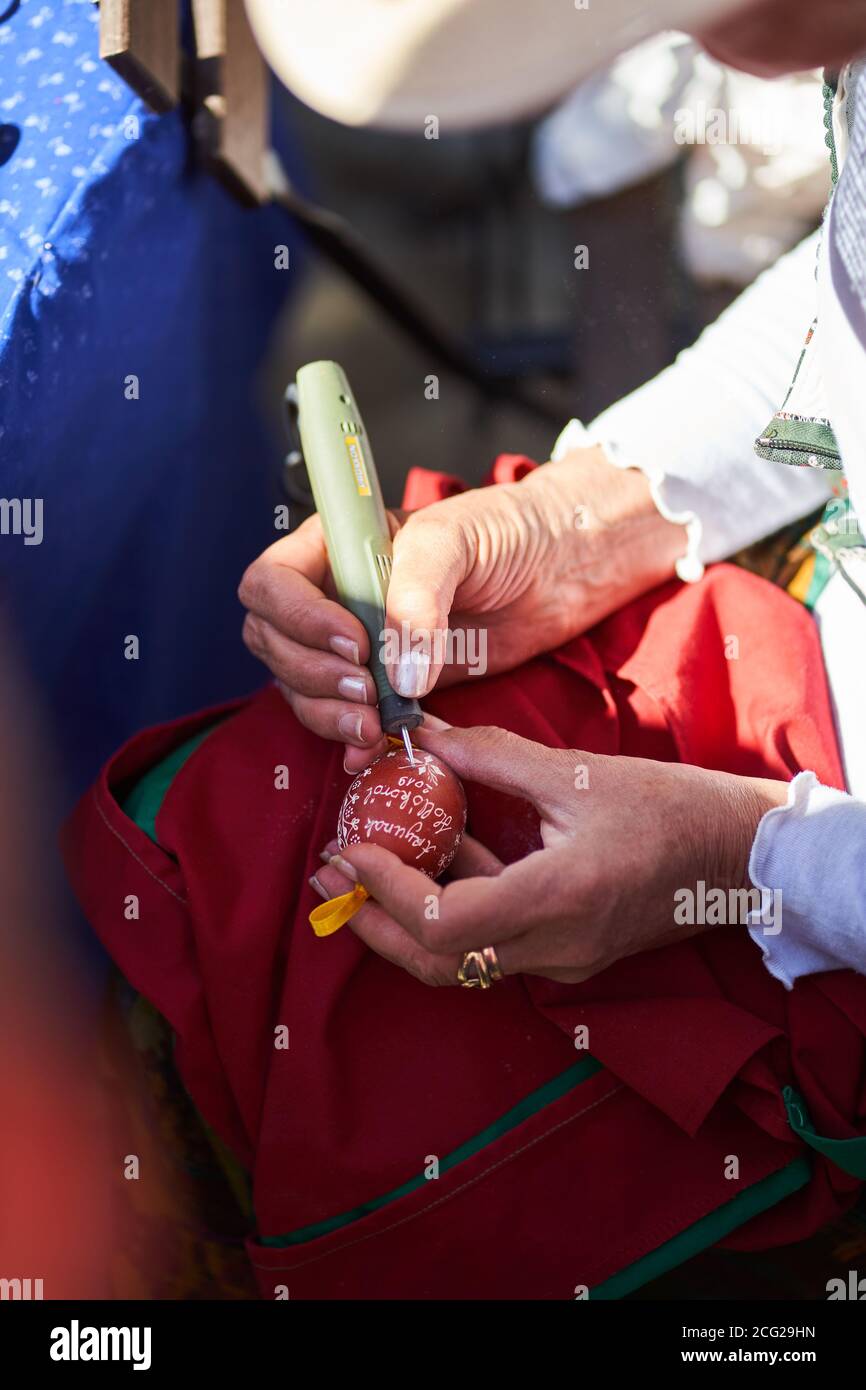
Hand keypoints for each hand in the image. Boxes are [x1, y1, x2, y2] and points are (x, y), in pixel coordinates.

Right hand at [239, 446, 686, 773]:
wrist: (560, 566)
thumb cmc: (506, 531)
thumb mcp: (455, 543)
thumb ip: (418, 601)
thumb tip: (397, 674)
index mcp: (335, 546)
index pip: (271, 583)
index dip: (297, 618)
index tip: (354, 642)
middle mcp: (333, 595)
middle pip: (274, 642)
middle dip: (312, 673)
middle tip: (366, 691)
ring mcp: (356, 643)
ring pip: (301, 686)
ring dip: (326, 712)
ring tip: (372, 726)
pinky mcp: (386, 683)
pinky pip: (344, 716)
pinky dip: (350, 737)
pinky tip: (370, 750)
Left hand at [310, 722, 788, 985]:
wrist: (741, 857)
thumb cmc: (672, 810)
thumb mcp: (578, 773)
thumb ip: (492, 756)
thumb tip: (423, 734)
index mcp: (557, 899)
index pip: (442, 923)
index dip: (383, 890)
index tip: (347, 848)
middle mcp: (553, 946)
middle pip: (435, 961)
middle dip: (371, 923)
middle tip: (328, 877)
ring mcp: (562, 958)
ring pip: (458, 961)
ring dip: (404, 919)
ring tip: (364, 864)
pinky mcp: (568, 951)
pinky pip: (491, 943)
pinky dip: (453, 908)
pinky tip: (439, 855)